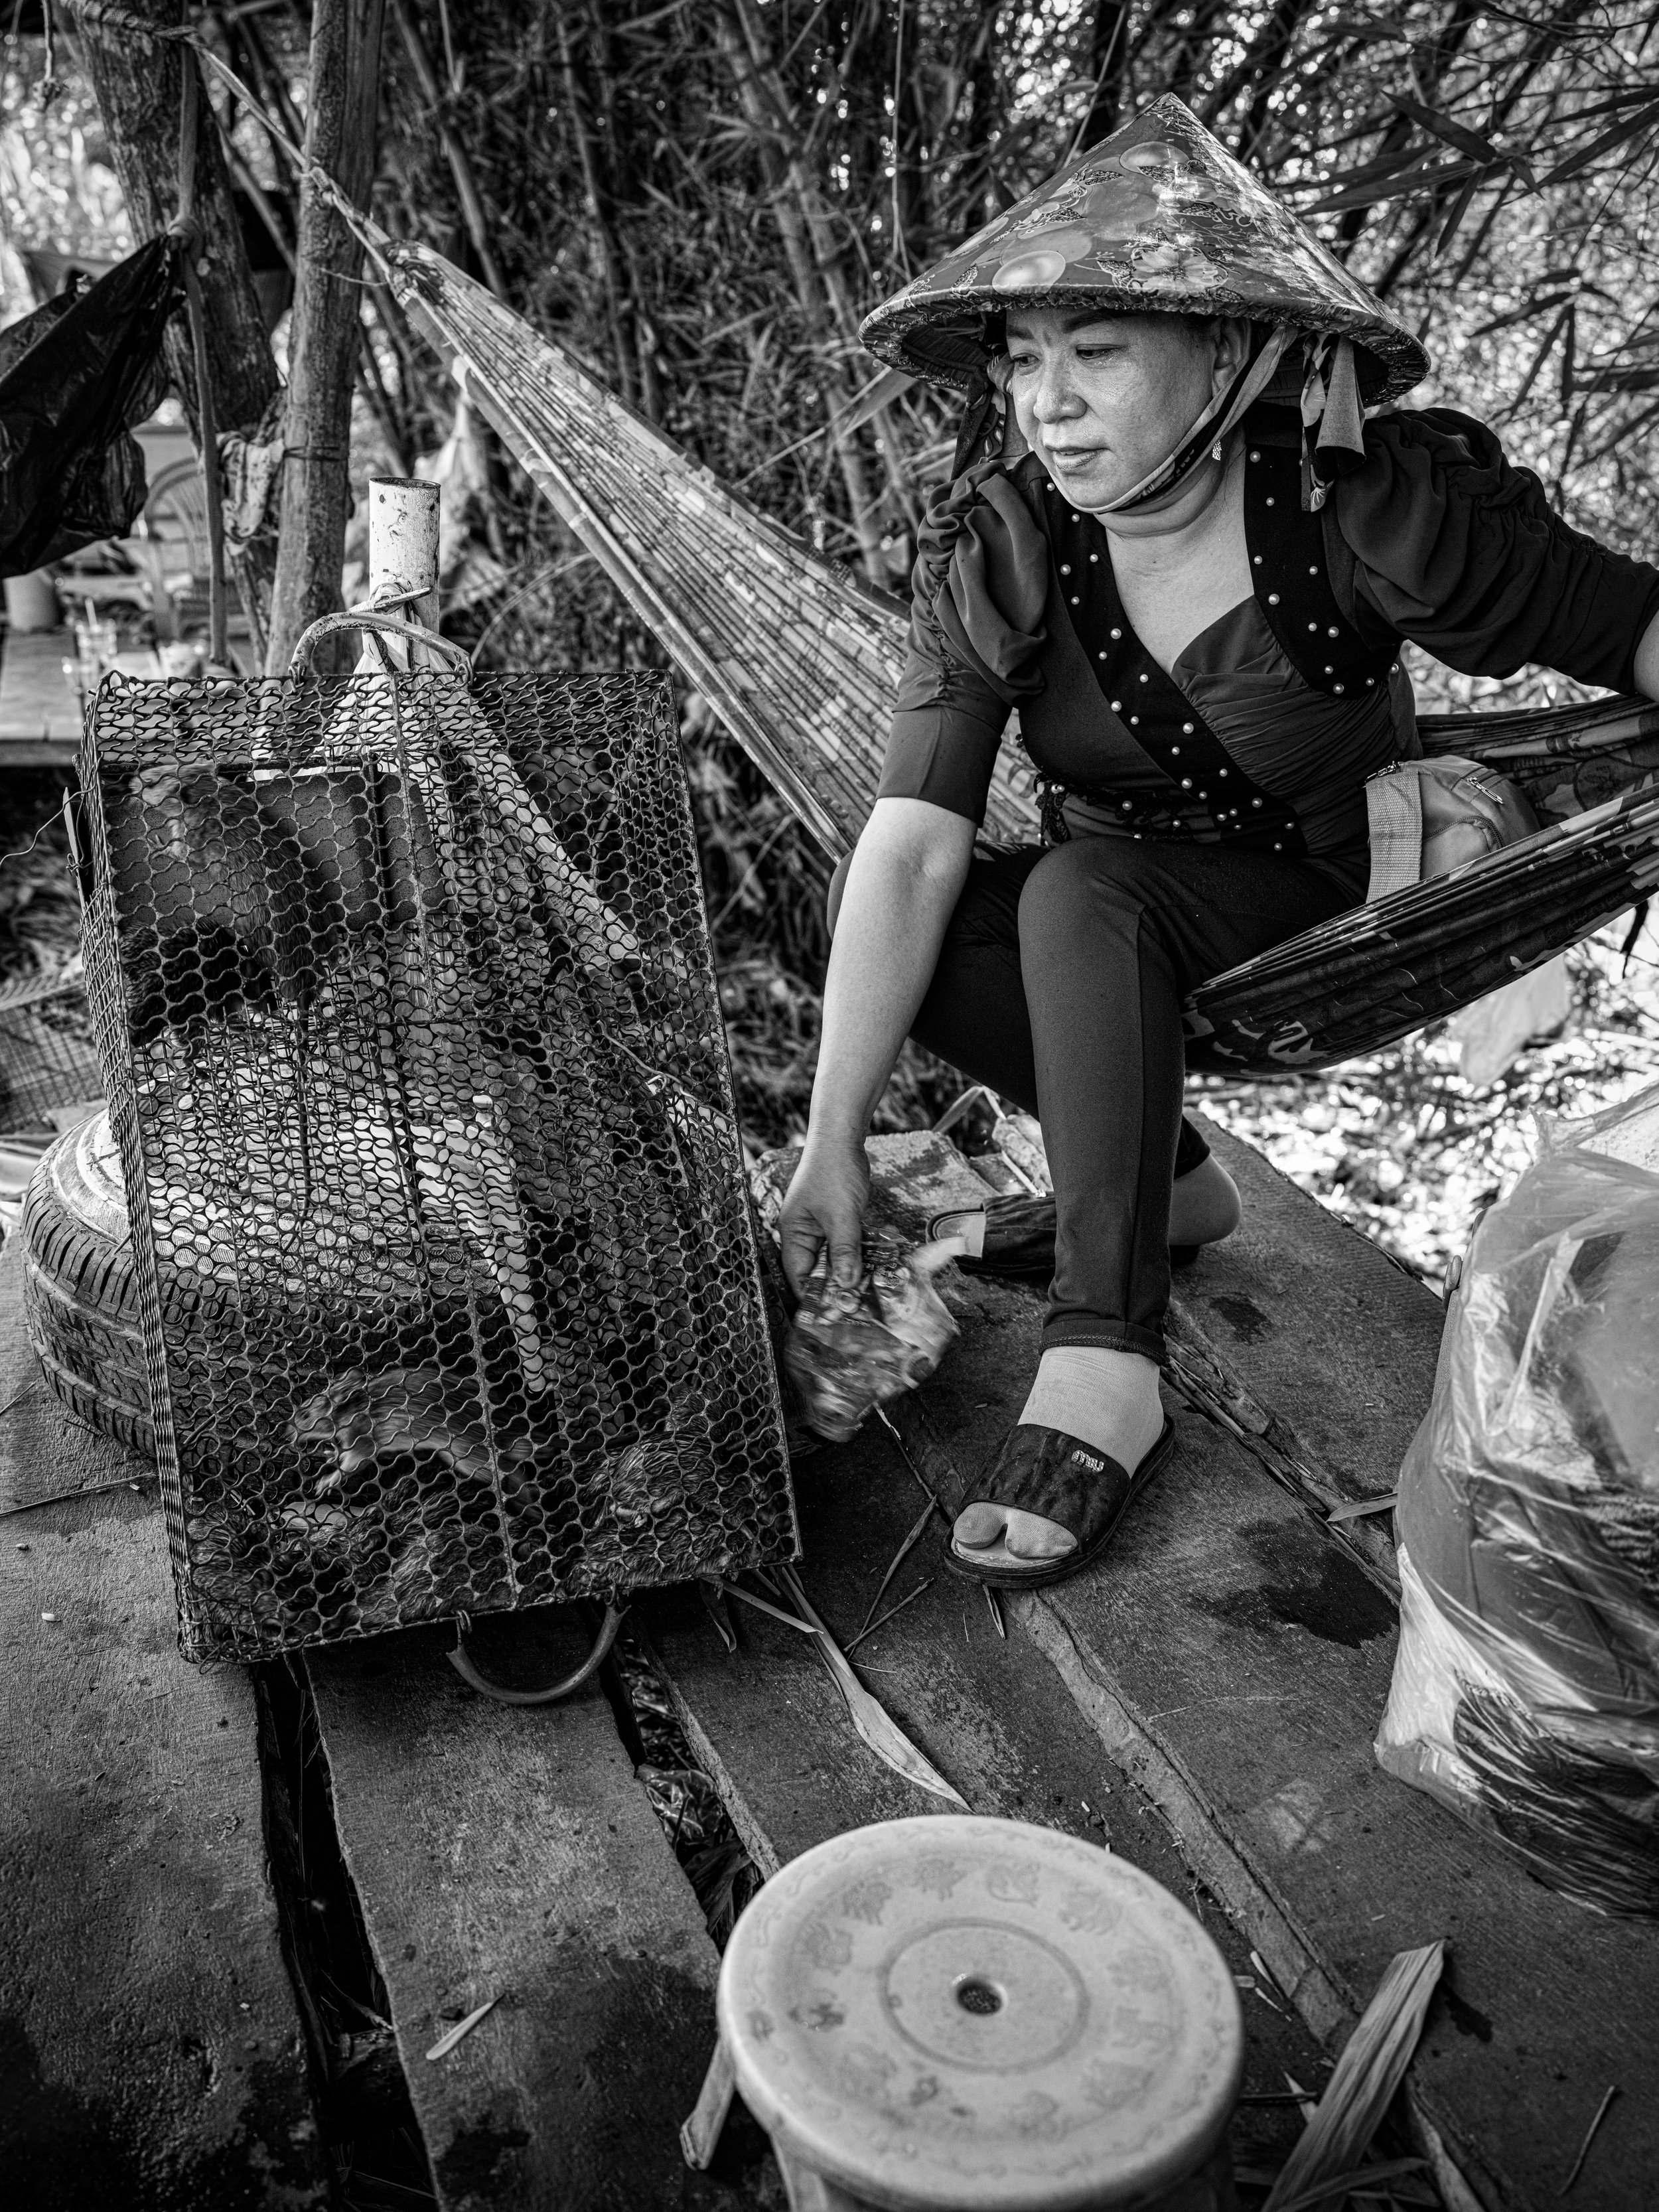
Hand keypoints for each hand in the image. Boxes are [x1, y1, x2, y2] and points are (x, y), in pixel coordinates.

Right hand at [779, 1134, 870, 1297]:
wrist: (842, 1137)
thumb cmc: (834, 1172)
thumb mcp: (841, 1216)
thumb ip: (844, 1252)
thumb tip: (845, 1286)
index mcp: (794, 1234)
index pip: (800, 1276)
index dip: (816, 1297)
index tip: (836, 1315)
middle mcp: (804, 1234)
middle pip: (818, 1271)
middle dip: (837, 1287)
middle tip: (860, 1307)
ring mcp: (820, 1226)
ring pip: (835, 1258)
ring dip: (852, 1270)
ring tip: (870, 1289)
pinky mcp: (836, 1219)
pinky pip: (846, 1244)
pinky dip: (859, 1253)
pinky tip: (876, 1264)